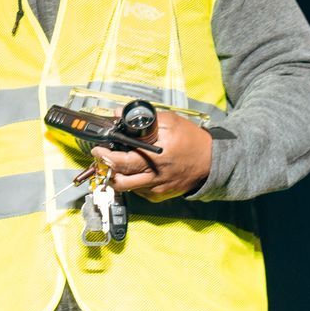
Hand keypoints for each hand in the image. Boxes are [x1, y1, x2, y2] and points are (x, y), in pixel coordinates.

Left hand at [91, 107, 212, 200]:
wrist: (212, 162)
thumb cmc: (192, 140)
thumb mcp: (171, 122)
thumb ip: (144, 118)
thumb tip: (118, 114)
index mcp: (157, 157)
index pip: (124, 162)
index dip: (106, 157)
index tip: (97, 149)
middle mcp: (155, 177)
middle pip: (120, 179)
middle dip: (105, 167)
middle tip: (99, 157)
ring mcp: (157, 189)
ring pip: (126, 188)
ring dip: (115, 176)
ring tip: (112, 164)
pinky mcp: (159, 196)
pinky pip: (138, 191)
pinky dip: (130, 181)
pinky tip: (131, 170)